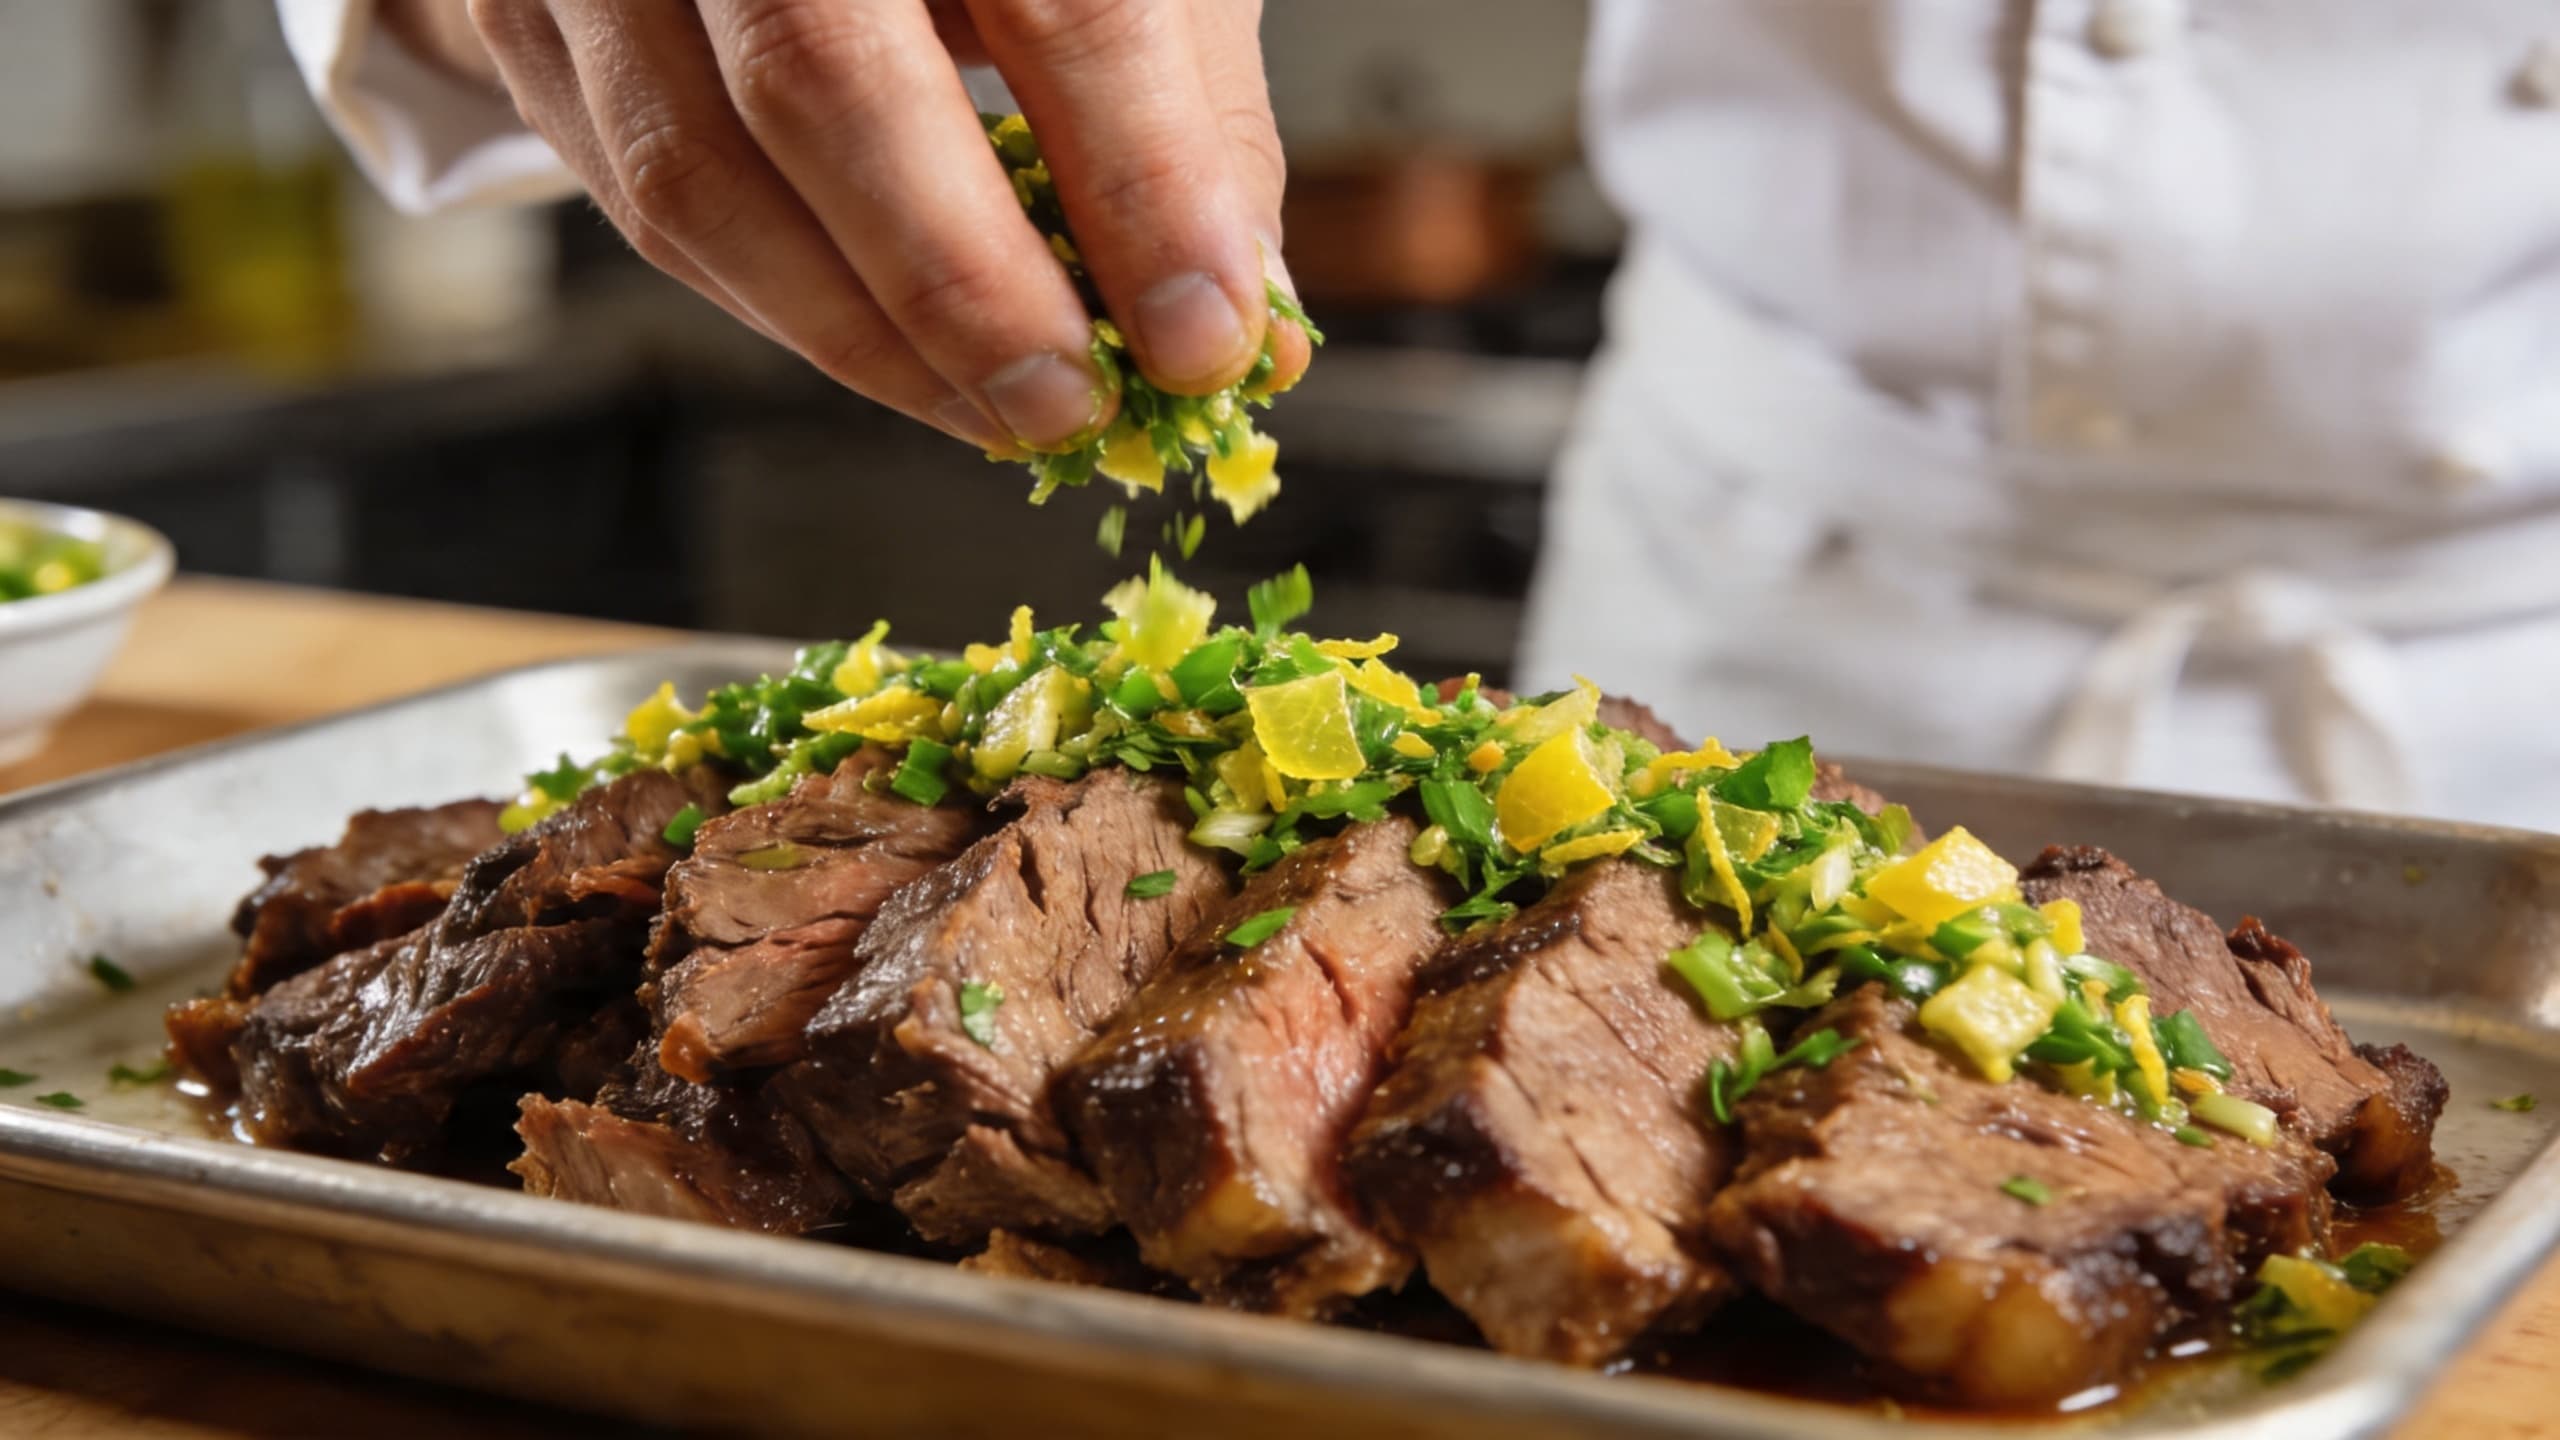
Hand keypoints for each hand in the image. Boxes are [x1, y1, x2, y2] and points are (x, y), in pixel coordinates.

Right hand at [409, 0, 1310, 450]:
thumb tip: (1244, 316)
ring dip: (869, 339)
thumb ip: (1186, 108)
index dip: (1139, 179)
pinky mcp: (533, 22)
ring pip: (701, 171)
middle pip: (827, 78)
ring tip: (1002, 415)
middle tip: (1076, 410)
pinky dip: (786, 310)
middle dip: (967, 286)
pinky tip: (899, 363)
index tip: (1205, 339)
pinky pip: (647, 203)